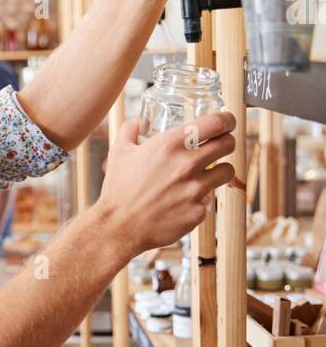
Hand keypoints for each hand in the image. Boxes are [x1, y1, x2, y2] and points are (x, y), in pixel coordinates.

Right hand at [97, 110, 236, 253]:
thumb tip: (137, 121)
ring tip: (207, 174)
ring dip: (219, 170)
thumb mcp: (119, 151)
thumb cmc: (118, 188)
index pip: (216, 123)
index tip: (227, 122)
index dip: (227, 120)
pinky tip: (184, 200)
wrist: (118, 226)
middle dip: (226, 142)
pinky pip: (209, 200)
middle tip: (220, 146)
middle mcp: (187, 164)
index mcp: (170, 144)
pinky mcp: (198, 211)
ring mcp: (195, 190)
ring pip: (227, 171)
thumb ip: (129, 130)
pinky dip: (200, 199)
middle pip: (228, 144)